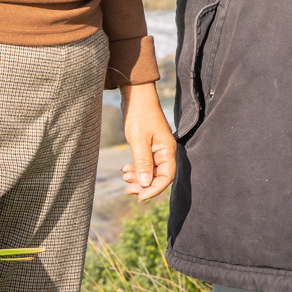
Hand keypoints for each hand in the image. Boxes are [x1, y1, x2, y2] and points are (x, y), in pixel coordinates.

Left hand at [118, 82, 176, 202]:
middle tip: (128, 189)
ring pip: (150, 171)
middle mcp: (164, 151)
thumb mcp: (139, 140)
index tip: (140, 197)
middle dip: (144, 185)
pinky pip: (144, 163)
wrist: (136, 95)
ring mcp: (156, 149)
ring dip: (138, 178)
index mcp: (167, 149)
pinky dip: (136, 169)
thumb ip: (143, 162)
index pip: (166, 177)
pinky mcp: (148, 146)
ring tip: (124, 177)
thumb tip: (145, 184)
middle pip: (158, 176)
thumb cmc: (139, 114)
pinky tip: (125, 169)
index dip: (154, 189)